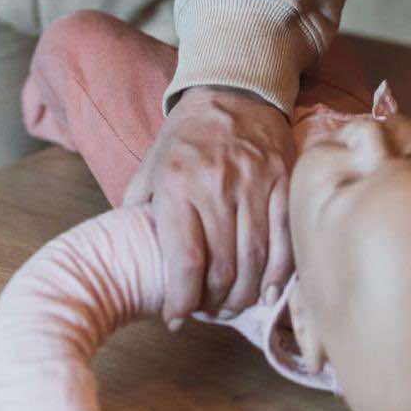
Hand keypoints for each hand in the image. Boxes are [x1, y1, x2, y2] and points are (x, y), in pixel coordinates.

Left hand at [122, 86, 296, 324]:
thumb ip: (138, 207)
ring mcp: (255, 183)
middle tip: (208, 313)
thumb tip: (125, 252)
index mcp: (177, 182)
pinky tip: (266, 291)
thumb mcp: (152, 164)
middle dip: (213, 304)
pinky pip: (285, 241)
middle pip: (222, 268)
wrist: (234, 91)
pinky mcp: (285, 181)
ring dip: (243, 296)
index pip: (185, 259)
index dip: (181, 300)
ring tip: (232, 306)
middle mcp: (217, 185)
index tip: (175, 318)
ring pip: (255, 261)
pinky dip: (277, 275)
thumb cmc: (188, 136)